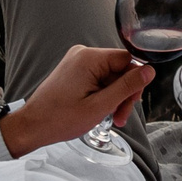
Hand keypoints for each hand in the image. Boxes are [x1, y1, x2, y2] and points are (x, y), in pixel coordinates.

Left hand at [6, 45, 151, 152]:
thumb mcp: (100, 106)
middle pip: (120, 69)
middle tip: (120, 117)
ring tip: (111, 118)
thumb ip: (127, 87)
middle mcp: (83, 54)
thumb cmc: (59, 118)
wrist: (32, 125)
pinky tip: (100, 110)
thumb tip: (149, 71)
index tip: (132, 103)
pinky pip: (99, 79)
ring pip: (110, 76)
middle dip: (123, 94)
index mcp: (89, 58)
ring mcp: (77, 62)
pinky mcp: (74, 71)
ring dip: (114, 97)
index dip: (135, 82)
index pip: (128, 60)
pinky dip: (103, 95)